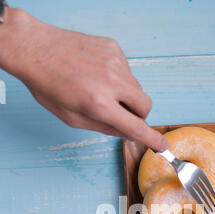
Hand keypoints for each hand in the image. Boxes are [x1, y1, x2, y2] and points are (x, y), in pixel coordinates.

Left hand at [0, 8, 168, 150]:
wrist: (34, 48)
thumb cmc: (48, 85)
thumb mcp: (72, 118)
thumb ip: (103, 127)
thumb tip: (127, 132)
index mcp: (99, 104)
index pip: (136, 127)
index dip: (151, 139)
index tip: (163, 146)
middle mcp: (111, 82)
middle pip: (145, 106)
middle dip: (138, 115)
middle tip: (119, 115)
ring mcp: (114, 62)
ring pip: (137, 88)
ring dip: (126, 96)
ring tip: (100, 90)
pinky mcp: (113, 48)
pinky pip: (127, 71)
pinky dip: (118, 78)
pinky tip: (97, 74)